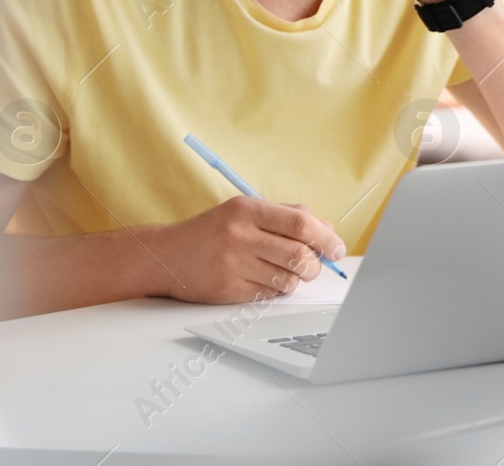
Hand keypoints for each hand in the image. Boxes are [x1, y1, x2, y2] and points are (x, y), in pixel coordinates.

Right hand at [146, 196, 344, 303]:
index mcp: (248, 209)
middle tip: (314, 266)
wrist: (166, 255)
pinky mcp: (227, 289)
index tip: (337, 249)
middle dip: (315, 265)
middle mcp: (240, 235)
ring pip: (288, 278)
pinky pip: (269, 294)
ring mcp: (232, 264)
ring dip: (297, 279)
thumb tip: (328, 231)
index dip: (326, 239)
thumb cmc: (214, 231)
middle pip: (299, 254)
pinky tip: (267, 280)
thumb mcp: (247, 210)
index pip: (300, 224)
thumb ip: (288, 216)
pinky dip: (277, 289)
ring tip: (287, 272)